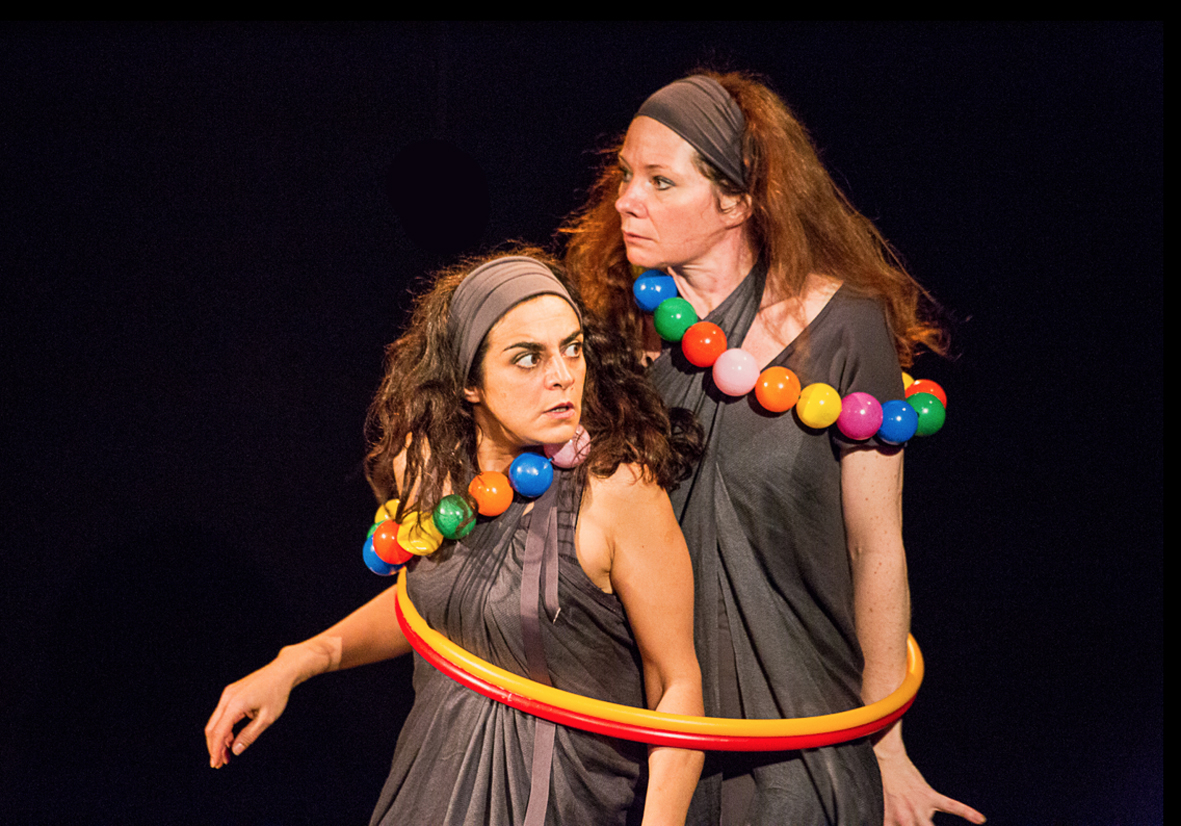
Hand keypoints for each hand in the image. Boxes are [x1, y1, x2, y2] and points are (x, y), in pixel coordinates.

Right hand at [204, 648, 313, 767]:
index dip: (215, 750)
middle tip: (219, 763)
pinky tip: (230, 740)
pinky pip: (223, 714)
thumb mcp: (267, 718)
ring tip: (227, 755)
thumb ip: (249, 735)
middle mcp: (228, 697)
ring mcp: (228, 694)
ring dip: (220, 739)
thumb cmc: (278, 693)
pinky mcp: (232, 693)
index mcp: (236, 704)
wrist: (283, 671)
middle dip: (215, 746)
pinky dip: (225, 728)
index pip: (219, 731)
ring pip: (217, 721)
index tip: (215, 764)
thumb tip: (235, 751)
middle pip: (213, 727)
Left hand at [876, 740, 985, 825]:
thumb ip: (889, 823)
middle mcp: (906, 816)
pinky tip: (979, 819)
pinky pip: (951, 806)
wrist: (889, 762)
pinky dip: (967, 812)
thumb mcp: (883, 809)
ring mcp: (919, 806)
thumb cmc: (886, 787)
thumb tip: (887, 824)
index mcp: (893, 821)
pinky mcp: (931, 796)